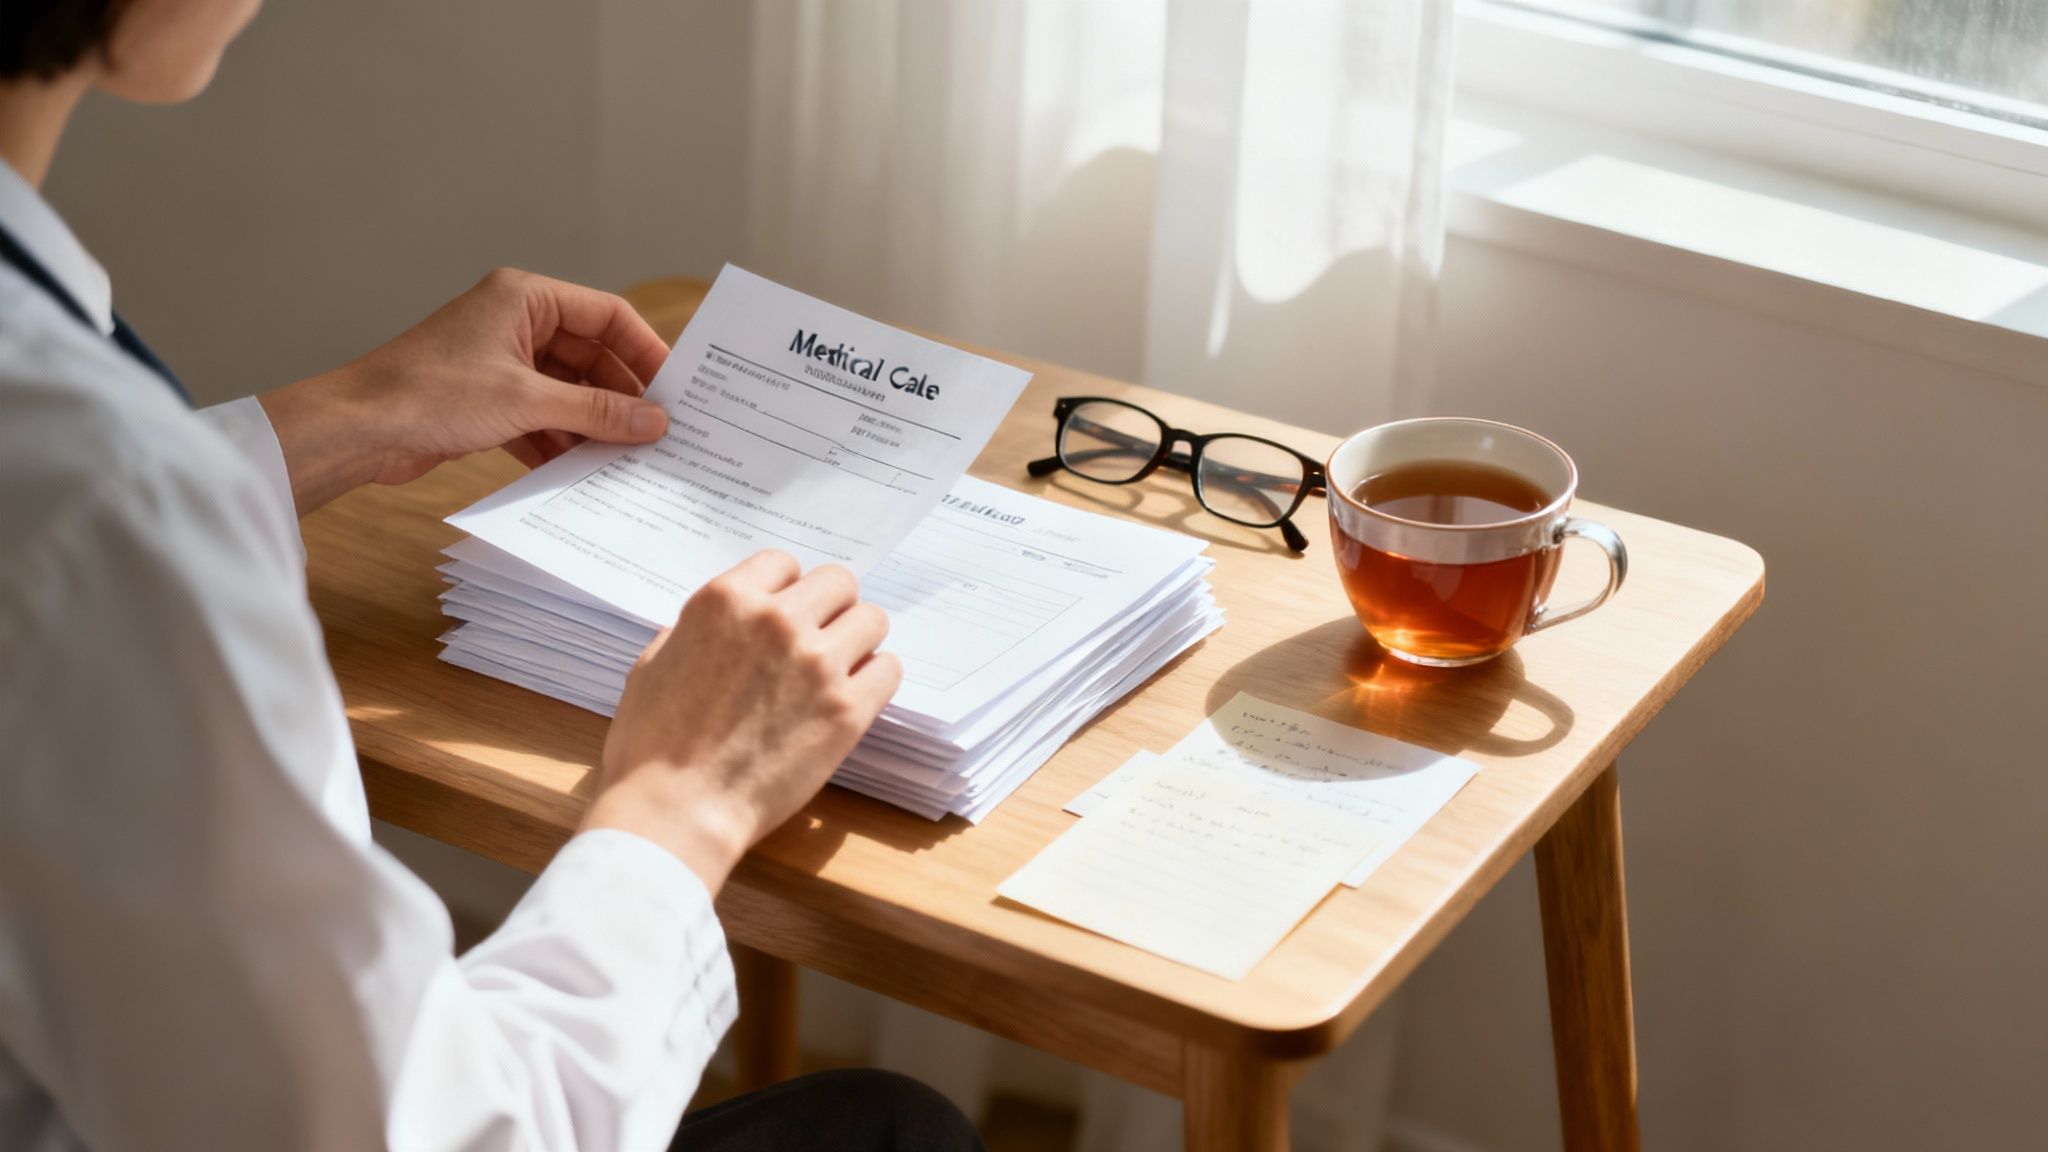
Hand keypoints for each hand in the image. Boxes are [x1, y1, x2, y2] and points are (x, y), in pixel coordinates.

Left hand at [258, 268, 672, 512]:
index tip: (675, 389)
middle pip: (590, 357)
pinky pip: (541, 417)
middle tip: (657, 433)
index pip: (607, 315)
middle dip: (620, 397)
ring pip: (567, 392)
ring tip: (626, 459)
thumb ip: (597, 410)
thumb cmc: (430, 393)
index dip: (645, 350)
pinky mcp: (487, 401)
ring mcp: (501, 363)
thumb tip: (654, 421)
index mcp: (525, 298)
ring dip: (592, 425)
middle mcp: (515, 323)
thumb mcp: (527, 401)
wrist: (359, 429)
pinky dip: (560, 441)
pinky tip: (581, 471)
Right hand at [582, 551, 901, 891]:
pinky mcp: (847, 710)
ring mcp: (816, 663)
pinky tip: (853, 699)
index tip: (785, 617)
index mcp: (725, 602)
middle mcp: (776, 621)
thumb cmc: (651, 749)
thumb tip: (718, 625)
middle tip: (820, 642)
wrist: (676, 813)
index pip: (784, 563)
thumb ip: (691, 632)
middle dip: (830, 609)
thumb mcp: (652, 667)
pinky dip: (876, 681)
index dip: (786, 591)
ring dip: (858, 641)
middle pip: (838, 582)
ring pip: (872, 619)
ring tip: (840, 671)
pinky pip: (889, 669)